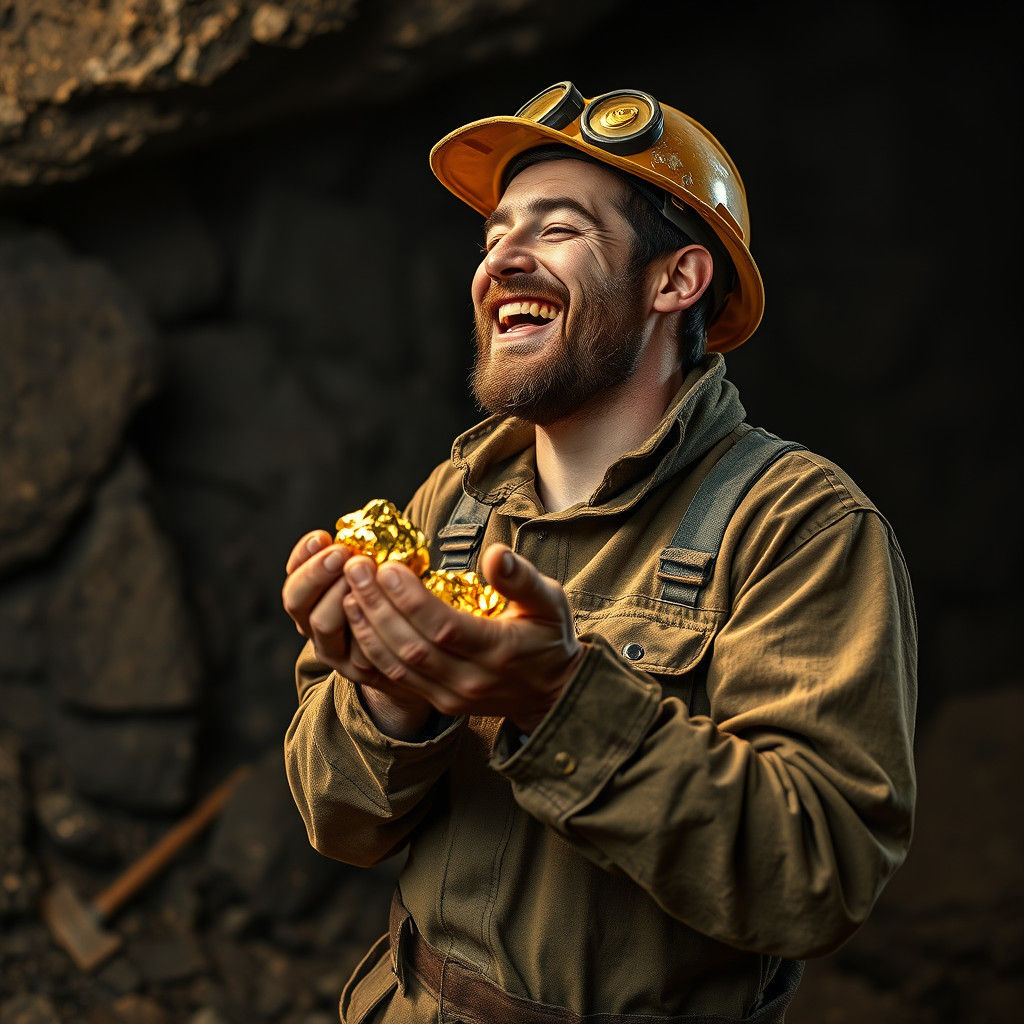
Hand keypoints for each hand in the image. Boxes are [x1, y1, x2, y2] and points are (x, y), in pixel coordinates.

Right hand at [282, 531, 432, 737]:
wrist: (408, 652)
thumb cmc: (389, 599)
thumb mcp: (369, 575)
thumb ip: (362, 555)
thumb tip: (373, 520)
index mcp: (309, 600)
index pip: (292, 576)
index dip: (303, 556)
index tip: (322, 537)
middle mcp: (312, 627)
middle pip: (296, 601)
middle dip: (318, 572)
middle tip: (344, 554)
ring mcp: (334, 651)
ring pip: (322, 623)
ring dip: (340, 594)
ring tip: (367, 575)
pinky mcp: (360, 671)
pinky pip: (357, 647)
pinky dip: (367, 625)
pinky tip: (384, 608)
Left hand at [341, 542, 585, 732]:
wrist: (552, 694)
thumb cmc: (549, 638)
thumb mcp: (549, 602)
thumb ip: (521, 578)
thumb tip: (495, 555)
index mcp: (499, 651)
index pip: (445, 627)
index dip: (411, 599)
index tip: (388, 567)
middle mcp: (471, 680)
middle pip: (412, 646)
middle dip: (378, 606)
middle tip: (356, 569)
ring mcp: (451, 697)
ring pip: (398, 665)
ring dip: (368, 626)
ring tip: (348, 589)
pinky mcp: (439, 703)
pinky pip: (395, 679)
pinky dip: (371, 648)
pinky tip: (356, 620)